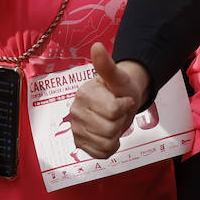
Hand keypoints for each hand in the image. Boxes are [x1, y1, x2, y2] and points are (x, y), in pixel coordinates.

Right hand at [68, 43, 148, 158]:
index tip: (122, 99)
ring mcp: (76, 129)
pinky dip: (111, 146)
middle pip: (110, 129)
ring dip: (116, 134)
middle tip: (118, 112)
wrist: (119, 101)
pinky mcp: (80, 143)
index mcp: (83, 95)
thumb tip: (96, 46)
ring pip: (106, 143)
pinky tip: (109, 134)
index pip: (113, 111)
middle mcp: (75, 112)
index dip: (124, 106)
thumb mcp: (118, 76)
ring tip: (113, 121)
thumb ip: (106, 64)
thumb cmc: (119, 88)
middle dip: (120, 121)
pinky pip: (101, 153)